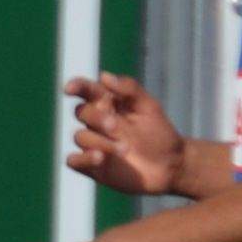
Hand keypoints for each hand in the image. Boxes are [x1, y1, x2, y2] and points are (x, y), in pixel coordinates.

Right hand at [61, 72, 188, 197]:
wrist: (170, 166)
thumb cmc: (159, 133)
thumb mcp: (149, 106)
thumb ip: (129, 89)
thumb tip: (103, 76)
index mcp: (108, 104)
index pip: (86, 91)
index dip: (76, 87)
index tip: (70, 89)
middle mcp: (96, 123)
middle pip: (81, 112)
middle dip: (96, 118)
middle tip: (115, 126)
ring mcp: (93, 144)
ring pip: (80, 137)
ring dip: (100, 141)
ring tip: (125, 149)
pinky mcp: (92, 166)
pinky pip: (73, 161)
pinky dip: (82, 158)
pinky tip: (99, 157)